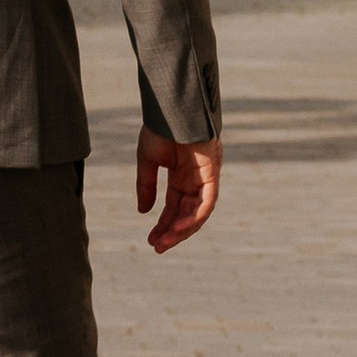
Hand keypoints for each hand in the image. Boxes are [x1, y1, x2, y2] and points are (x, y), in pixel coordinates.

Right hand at [135, 131, 220, 253]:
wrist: (172, 109)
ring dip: (182, 229)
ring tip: (165, 242)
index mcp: (181, 176)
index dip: (163, 224)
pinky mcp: (212, 174)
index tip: (151, 240)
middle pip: (186, 214)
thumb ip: (146, 186)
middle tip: (157, 247)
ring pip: (198, 212)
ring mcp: (205, 178)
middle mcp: (195, 180)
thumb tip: (143, 212)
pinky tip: (179, 227)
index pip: (174, 207)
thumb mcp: (148, 162)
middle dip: (172, 232)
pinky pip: (206, 202)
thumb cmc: (160, 129)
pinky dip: (194, 217)